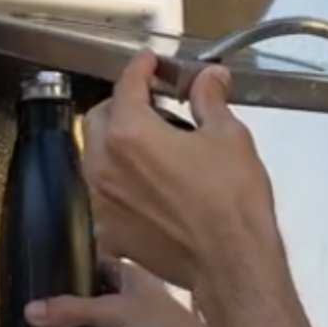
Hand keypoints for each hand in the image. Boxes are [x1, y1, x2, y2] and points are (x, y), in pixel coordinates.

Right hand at [24, 259, 216, 326]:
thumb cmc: (161, 326)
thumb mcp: (113, 312)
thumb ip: (73, 310)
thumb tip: (29, 309)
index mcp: (128, 275)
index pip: (93, 262)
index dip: (71, 264)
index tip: (40, 268)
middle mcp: (126, 297)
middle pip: (87, 296)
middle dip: (65, 303)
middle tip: (32, 304)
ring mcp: (125, 326)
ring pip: (90, 323)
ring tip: (37, 326)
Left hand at [82, 50, 276, 289]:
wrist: (230, 265)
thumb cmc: (232, 199)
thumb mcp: (227, 136)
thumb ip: (209, 99)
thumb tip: (210, 76)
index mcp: (130, 133)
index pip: (126, 85)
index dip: (141, 66)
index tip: (151, 61)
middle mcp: (105, 163)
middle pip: (101, 116)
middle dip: (123, 102)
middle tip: (156, 102)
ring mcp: (102, 199)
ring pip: (96, 154)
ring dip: (117, 139)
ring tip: (152, 142)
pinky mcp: (109, 228)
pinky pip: (104, 190)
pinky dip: (120, 176)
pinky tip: (148, 181)